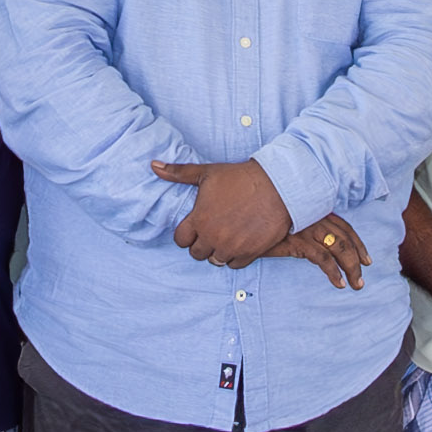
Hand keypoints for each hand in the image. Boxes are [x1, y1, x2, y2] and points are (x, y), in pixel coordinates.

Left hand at [153, 160, 297, 267]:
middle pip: (197, 253)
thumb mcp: (207, 173)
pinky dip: (235, 257)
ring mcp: (232, 247)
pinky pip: (234, 265)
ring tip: (227, 236)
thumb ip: (178, 173)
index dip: (186, 234)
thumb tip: (154, 166)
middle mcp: (213, 237)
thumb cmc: (240, 177)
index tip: (196, 227)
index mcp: (199, 219)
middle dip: (202, 243)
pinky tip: (240, 242)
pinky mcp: (250, 253)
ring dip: (218, 251)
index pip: (180, 240)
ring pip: (215, 260)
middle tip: (213, 231)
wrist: (277, 185)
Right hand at [261, 214, 370, 288]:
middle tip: (363, 275)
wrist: (239, 217)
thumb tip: (310, 244)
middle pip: (346, 238)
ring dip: (351, 268)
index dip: (357, 243)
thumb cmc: (259, 219)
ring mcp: (307, 227)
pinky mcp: (298, 241)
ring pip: (340, 248)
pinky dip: (334, 273)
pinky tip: (338, 283)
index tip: (365, 258)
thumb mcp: (284, 222)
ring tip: (355, 284)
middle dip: (358, 258)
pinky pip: (323, 259)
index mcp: (314, 210)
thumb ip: (299, 229)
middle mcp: (314, 216)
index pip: (344, 226)